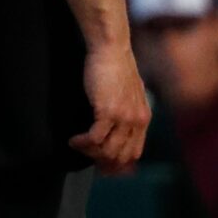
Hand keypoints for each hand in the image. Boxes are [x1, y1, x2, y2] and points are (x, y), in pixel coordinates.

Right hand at [73, 41, 150, 174]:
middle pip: (120, 156)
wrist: (113, 50)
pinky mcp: (108, 111)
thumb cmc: (116, 70)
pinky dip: (81, 143)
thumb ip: (128, 112)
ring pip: (106, 150)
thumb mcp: (130, 95)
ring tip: (76, 144)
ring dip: (88, 152)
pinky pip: (94, 138)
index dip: (117, 164)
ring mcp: (124, 117)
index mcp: (144, 119)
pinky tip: (73, 139)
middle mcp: (137, 121)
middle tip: (84, 155)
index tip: (100, 167)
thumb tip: (119, 130)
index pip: (133, 154)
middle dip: (100, 161)